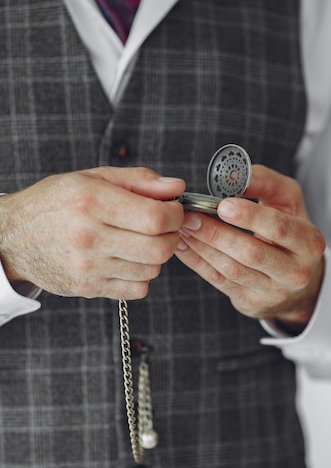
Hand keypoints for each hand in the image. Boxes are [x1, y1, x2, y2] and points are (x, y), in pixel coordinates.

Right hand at [0, 167, 184, 299]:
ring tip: (140, 241)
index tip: (173, 210)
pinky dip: (141, 276)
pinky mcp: (87, 287)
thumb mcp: (92, 178)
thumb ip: (138, 180)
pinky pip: (137, 289)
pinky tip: (127, 260)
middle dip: (171, 235)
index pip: (155, 218)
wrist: (13, 237)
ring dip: (156, 256)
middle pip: (158, 247)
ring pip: (151, 269)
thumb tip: (176, 187)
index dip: (175, 215)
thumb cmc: (54, 203)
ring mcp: (87, 266)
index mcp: (91, 201)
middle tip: (164, 227)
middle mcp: (88, 236)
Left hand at [175, 165, 324, 332]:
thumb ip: (264, 182)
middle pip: (251, 252)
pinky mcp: (251, 303)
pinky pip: (220, 282)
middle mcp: (296, 272)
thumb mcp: (288, 201)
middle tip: (191, 217)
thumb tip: (231, 175)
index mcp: (309, 242)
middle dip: (217, 233)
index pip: (278, 227)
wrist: (295, 279)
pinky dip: (198, 262)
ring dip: (202, 247)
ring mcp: (273, 292)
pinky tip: (184, 246)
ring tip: (184, 228)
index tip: (221, 204)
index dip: (249, 216)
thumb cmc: (289, 229)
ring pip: (231, 270)